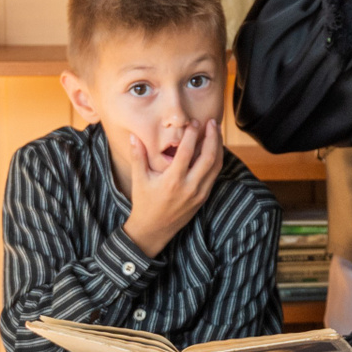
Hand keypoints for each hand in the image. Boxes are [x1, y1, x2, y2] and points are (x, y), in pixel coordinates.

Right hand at [121, 119, 222, 256]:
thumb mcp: (139, 180)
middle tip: (212, 122)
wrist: (154, 230)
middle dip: (212, 137)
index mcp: (172, 181)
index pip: (186, 152)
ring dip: (218, 147)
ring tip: (216, 132)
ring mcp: (199, 193)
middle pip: (208, 157)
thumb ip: (138, 156)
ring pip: (216, 166)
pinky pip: (215, 175)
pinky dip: (217, 160)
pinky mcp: (204, 197)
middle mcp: (189, 187)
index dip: (192, 134)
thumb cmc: (144, 203)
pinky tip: (214, 149)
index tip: (193, 122)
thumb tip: (133, 136)